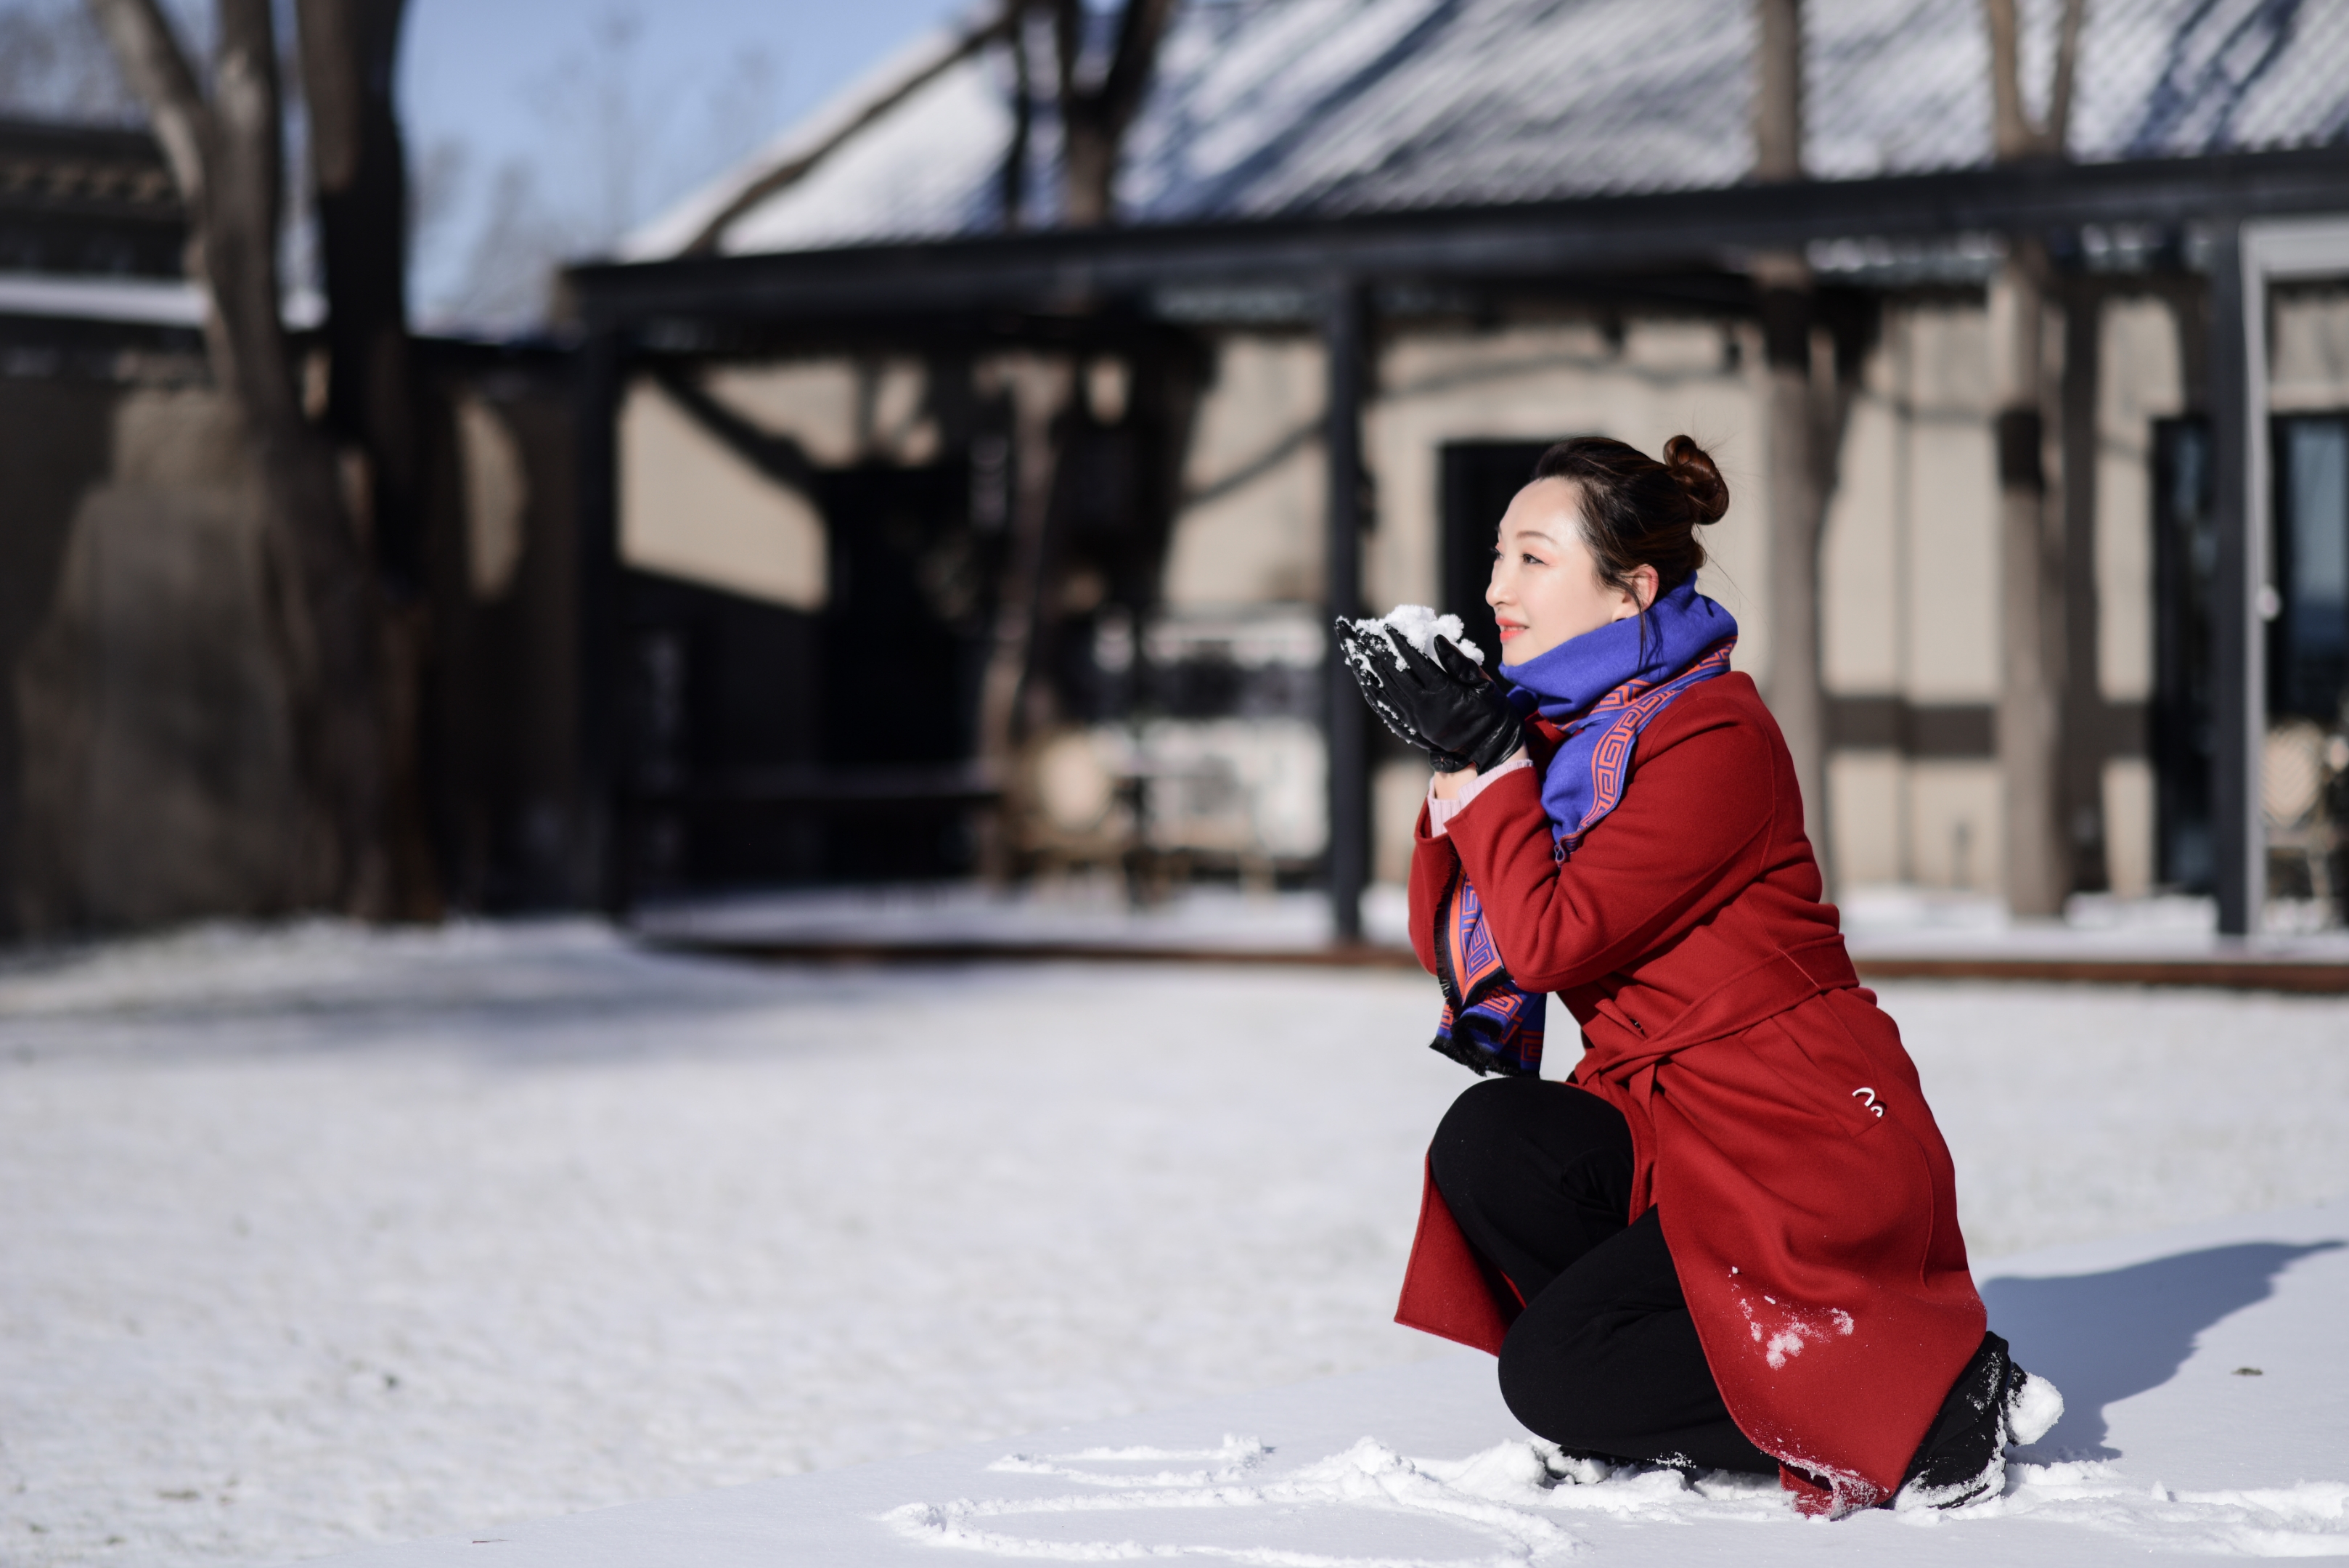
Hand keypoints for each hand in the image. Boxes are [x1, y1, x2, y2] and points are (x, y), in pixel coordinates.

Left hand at [1336, 621, 1523, 773]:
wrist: (1487, 749)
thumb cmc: (1491, 712)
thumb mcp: (1484, 684)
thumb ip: (1460, 662)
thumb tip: (1438, 640)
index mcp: (1443, 693)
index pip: (1416, 662)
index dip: (1400, 643)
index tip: (1387, 627)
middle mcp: (1423, 706)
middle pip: (1394, 673)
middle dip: (1377, 651)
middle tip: (1363, 632)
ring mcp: (1414, 718)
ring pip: (1385, 689)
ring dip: (1369, 667)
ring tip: (1356, 648)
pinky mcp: (1409, 726)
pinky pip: (1384, 705)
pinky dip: (1372, 689)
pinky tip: (1363, 676)